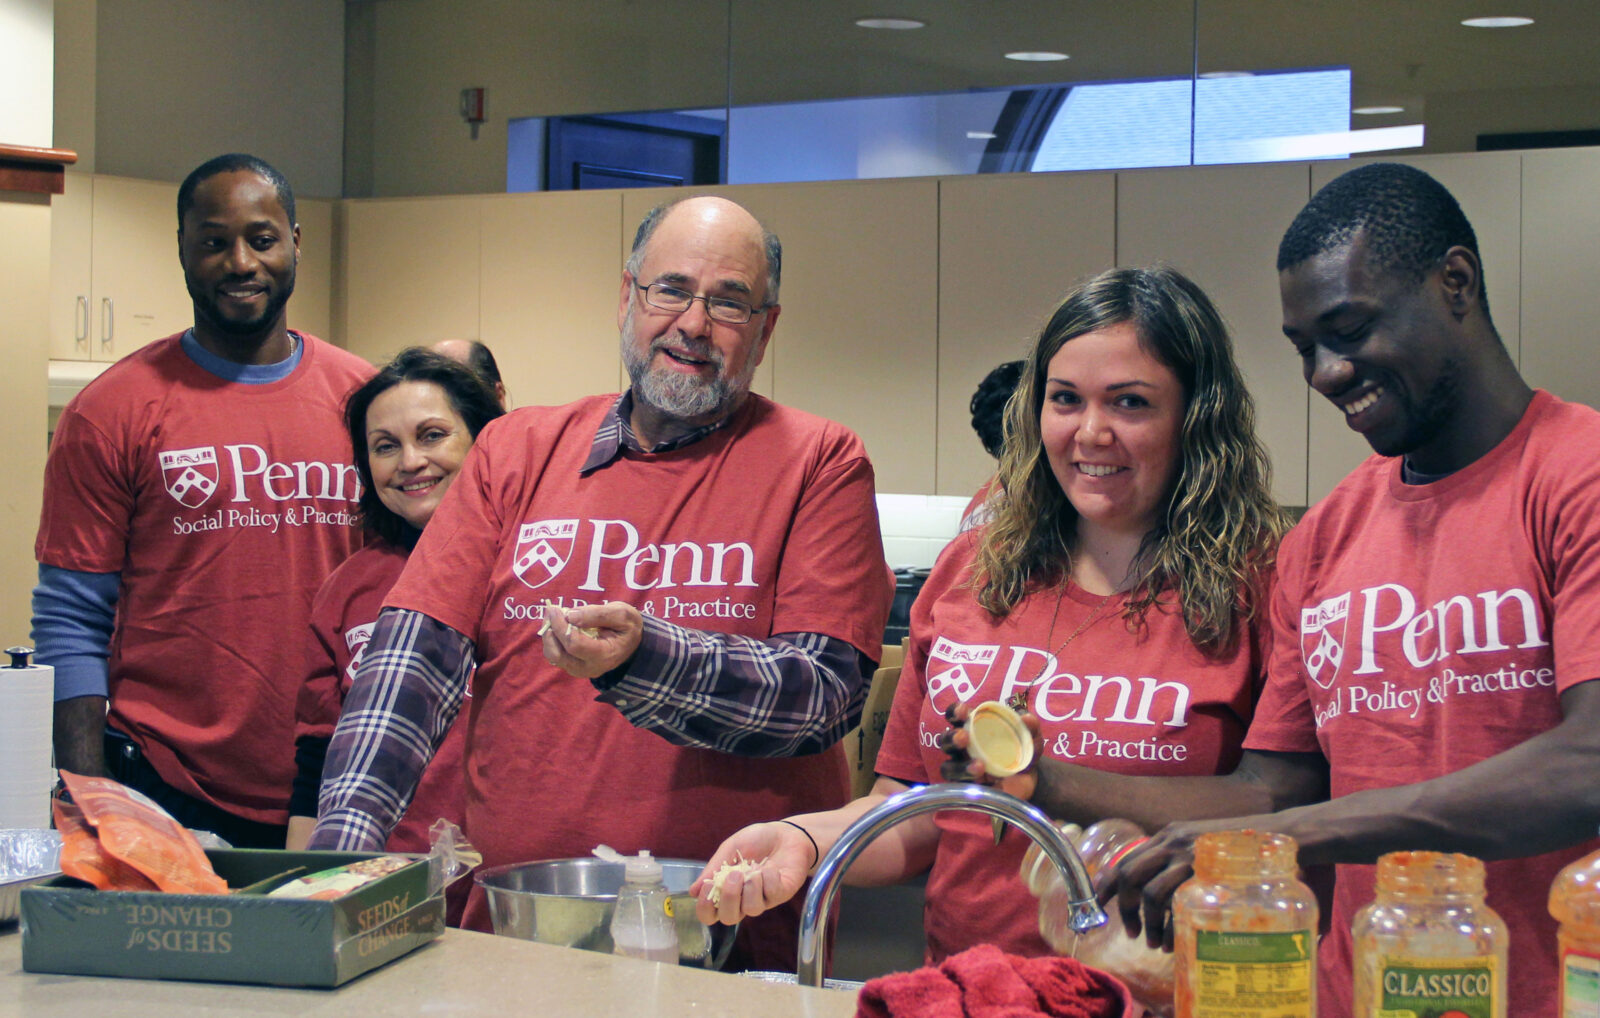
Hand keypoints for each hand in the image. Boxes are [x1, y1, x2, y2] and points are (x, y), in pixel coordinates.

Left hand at [539, 601, 643, 677]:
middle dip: (551, 630)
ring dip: (549, 635)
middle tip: (551, 611)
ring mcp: (580, 670)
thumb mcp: (622, 613)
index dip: (561, 626)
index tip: (556, 608)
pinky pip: (555, 655)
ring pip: (554, 656)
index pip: (575, 644)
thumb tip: (570, 615)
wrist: (632, 643)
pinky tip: (558, 625)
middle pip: (559, 654)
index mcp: (605, 655)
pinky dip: (552, 640)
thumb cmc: (628, 626)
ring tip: (553, 617)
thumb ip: (598, 614)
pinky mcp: (573, 667)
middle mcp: (590, 668)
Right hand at [689, 821, 813, 926]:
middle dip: (729, 898)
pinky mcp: (781, 894)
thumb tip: (692, 891)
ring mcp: (763, 899)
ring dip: (751, 887)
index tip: (708, 888)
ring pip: (751, 910)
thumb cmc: (756, 841)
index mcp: (726, 890)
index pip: (710, 914)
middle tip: (734, 875)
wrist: (785, 833)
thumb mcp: (730, 849)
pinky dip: (768, 879)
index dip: (705, 908)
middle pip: (729, 919)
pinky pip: (771, 895)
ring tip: (754, 869)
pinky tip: (770, 867)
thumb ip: (713, 869)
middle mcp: (743, 900)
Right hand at [936, 700, 1043, 801]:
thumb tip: (1027, 719)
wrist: (1030, 779)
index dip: (955, 712)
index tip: (963, 711)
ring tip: (979, 767)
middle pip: (945, 741)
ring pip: (949, 768)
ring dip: (961, 766)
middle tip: (963, 738)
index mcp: (972, 728)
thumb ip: (1030, 726)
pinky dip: (970, 786)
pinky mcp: (968, 789)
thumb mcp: (1030, 737)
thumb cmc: (1022, 750)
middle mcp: (962, 747)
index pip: (955, 716)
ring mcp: (963, 769)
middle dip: (952, 738)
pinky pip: (961, 789)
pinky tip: (984, 783)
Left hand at [1102, 819, 1233, 950]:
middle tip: (1130, 932)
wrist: (1281, 833)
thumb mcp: (1202, 845)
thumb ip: (1179, 860)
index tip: (1098, 904)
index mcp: (1169, 834)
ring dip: (1147, 925)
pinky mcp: (1206, 874)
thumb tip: (1156, 893)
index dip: (1106, 883)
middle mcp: (1173, 841)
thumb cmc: (1242, 847)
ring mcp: (1189, 856)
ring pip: (1149, 894)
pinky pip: (1175, 904)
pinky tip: (1173, 940)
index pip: (1125, 857)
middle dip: (1124, 909)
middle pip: (1129, 876)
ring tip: (1154, 943)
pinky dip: (1169, 927)